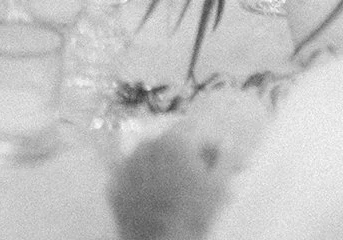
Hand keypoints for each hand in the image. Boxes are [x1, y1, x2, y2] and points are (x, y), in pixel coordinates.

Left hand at [107, 119, 242, 239]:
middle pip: (173, 141)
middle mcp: (147, 144)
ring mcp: (127, 163)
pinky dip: (144, 180)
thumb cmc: (193, 213)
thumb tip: (228, 141)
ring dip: (165, 165)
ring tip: (176, 188)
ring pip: (151, 156)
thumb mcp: (219, 185)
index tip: (221, 160)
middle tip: (200, 175)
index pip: (198, 130)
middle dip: (188, 154)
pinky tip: (155, 196)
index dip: (212, 145)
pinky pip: (133, 174)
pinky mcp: (115, 183)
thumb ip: (227, 157)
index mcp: (175, 140)